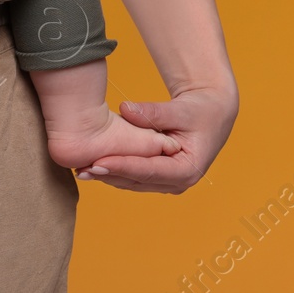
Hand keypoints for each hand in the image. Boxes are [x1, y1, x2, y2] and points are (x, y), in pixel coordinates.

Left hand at [76, 85, 237, 192]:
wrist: (212, 114)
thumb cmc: (201, 111)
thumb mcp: (181, 109)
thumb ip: (153, 112)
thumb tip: (125, 109)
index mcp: (187, 170)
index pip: (149, 171)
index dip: (122, 166)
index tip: (98, 161)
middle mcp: (177, 182)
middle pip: (137, 180)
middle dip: (109, 174)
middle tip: (81, 168)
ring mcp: (167, 183)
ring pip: (132, 182)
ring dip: (107, 176)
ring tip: (81, 169)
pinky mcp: (158, 178)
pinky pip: (133, 177)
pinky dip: (114, 171)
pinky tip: (93, 165)